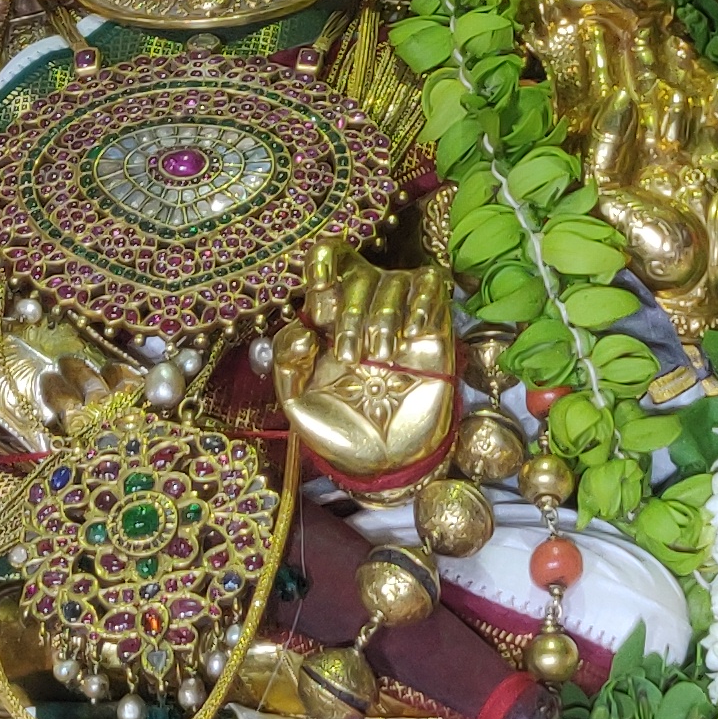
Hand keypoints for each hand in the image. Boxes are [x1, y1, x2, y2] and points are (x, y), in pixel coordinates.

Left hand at [272, 245, 456, 483]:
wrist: (381, 461)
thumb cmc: (336, 424)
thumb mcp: (294, 397)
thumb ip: (285, 358)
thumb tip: (305, 331)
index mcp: (326, 313)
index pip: (328, 257)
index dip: (323, 262)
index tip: (319, 295)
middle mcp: (363, 305)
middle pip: (359, 275)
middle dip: (352, 315)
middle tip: (350, 359)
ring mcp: (399, 316)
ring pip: (395, 281)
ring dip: (384, 316)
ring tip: (381, 358)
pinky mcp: (432, 328)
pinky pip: (432, 287)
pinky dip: (423, 301)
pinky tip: (413, 332)